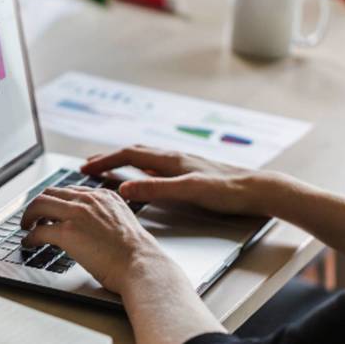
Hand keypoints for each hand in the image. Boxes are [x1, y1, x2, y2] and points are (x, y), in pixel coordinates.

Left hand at [20, 186, 171, 293]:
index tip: (49, 209)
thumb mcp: (123, 222)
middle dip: (38, 204)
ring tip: (27, 226)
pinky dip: (30, 237)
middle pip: (51, 192)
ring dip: (28, 216)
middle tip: (32, 216)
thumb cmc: (136, 253)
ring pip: (39, 204)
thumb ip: (105, 217)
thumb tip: (90, 227)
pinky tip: (29, 243)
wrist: (140, 264)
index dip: (56, 200)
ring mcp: (76, 214)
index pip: (70, 190)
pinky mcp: (67, 232)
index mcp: (103, 196)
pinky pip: (38, 230)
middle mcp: (88, 199)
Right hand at [82, 145, 312, 216]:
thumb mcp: (190, 191)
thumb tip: (126, 187)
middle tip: (89, 165)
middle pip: (134, 152)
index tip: (85, 168)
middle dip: (109, 158)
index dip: (105, 161)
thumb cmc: (228, 190)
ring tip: (110, 168)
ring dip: (124, 161)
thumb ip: (157, 188)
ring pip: (146, 158)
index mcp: (171, 159)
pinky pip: (158, 167)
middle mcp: (175, 157)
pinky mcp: (192, 172)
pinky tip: (145, 175)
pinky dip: (142, 168)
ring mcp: (184, 164)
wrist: (259, 190)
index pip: (129, 154)